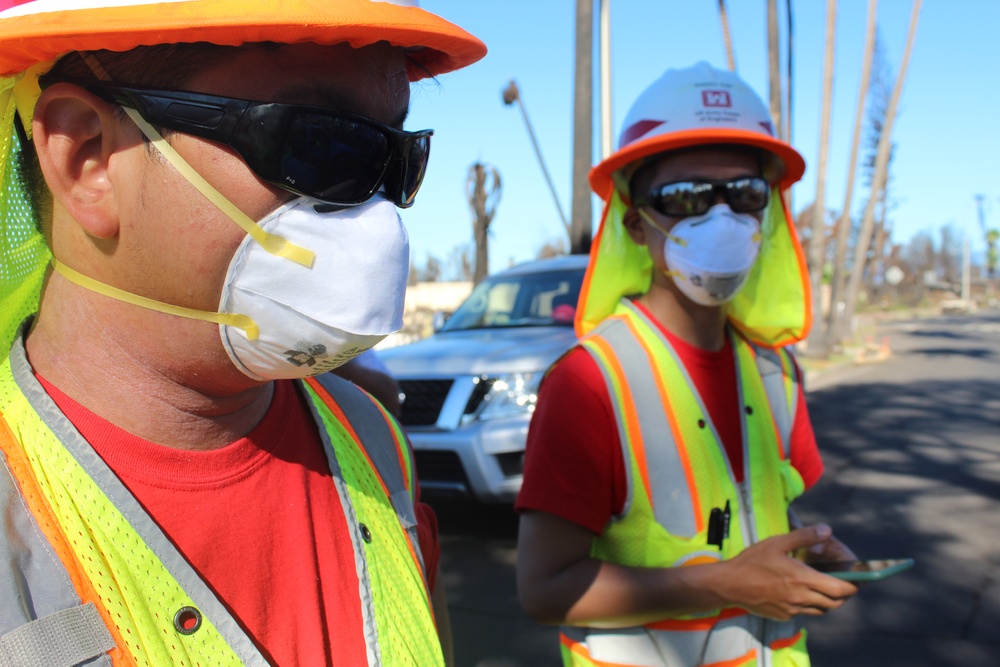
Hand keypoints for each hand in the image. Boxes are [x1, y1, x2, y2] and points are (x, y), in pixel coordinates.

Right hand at [717, 525, 858, 621]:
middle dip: (843, 593)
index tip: (857, 579)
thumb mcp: (776, 543)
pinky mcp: (784, 616)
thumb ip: (804, 536)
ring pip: (822, 610)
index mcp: (803, 579)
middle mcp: (802, 598)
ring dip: (827, 600)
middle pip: (836, 602)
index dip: (854, 585)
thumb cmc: (752, 562)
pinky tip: (798, 592)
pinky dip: (810, 604)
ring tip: (821, 586)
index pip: (841, 589)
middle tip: (840, 581)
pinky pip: (805, 613)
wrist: (729, 585)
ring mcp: (793, 610)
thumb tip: (827, 530)